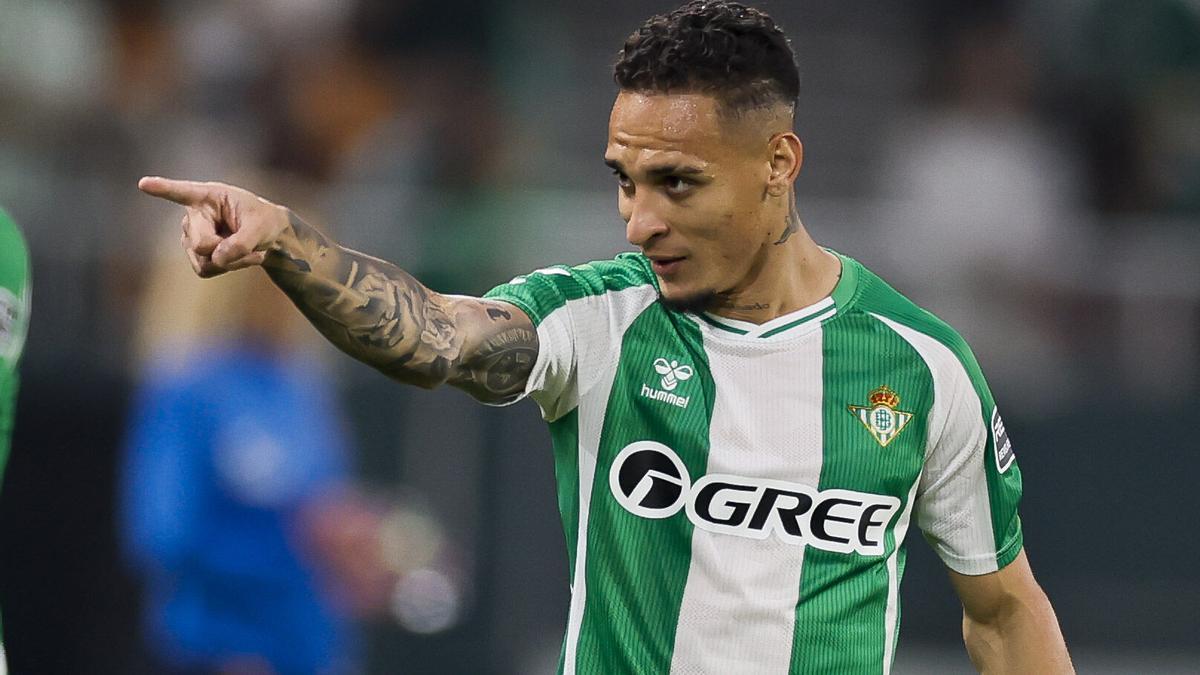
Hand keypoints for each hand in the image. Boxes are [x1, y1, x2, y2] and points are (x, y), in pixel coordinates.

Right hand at [138, 176, 289, 277]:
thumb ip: (242, 242)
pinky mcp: (195, 256)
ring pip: (205, 261)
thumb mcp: (262, 227)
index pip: (182, 192)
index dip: (163, 189)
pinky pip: (207, 270)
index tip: (144, 184)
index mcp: (208, 197)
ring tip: (249, 250)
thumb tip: (216, 259)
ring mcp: (190, 237)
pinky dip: (229, 268)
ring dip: (233, 261)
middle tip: (250, 244)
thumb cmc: (263, 222)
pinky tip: (240, 257)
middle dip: (228, 250)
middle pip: (202, 243)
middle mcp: (193, 216)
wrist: (268, 237)